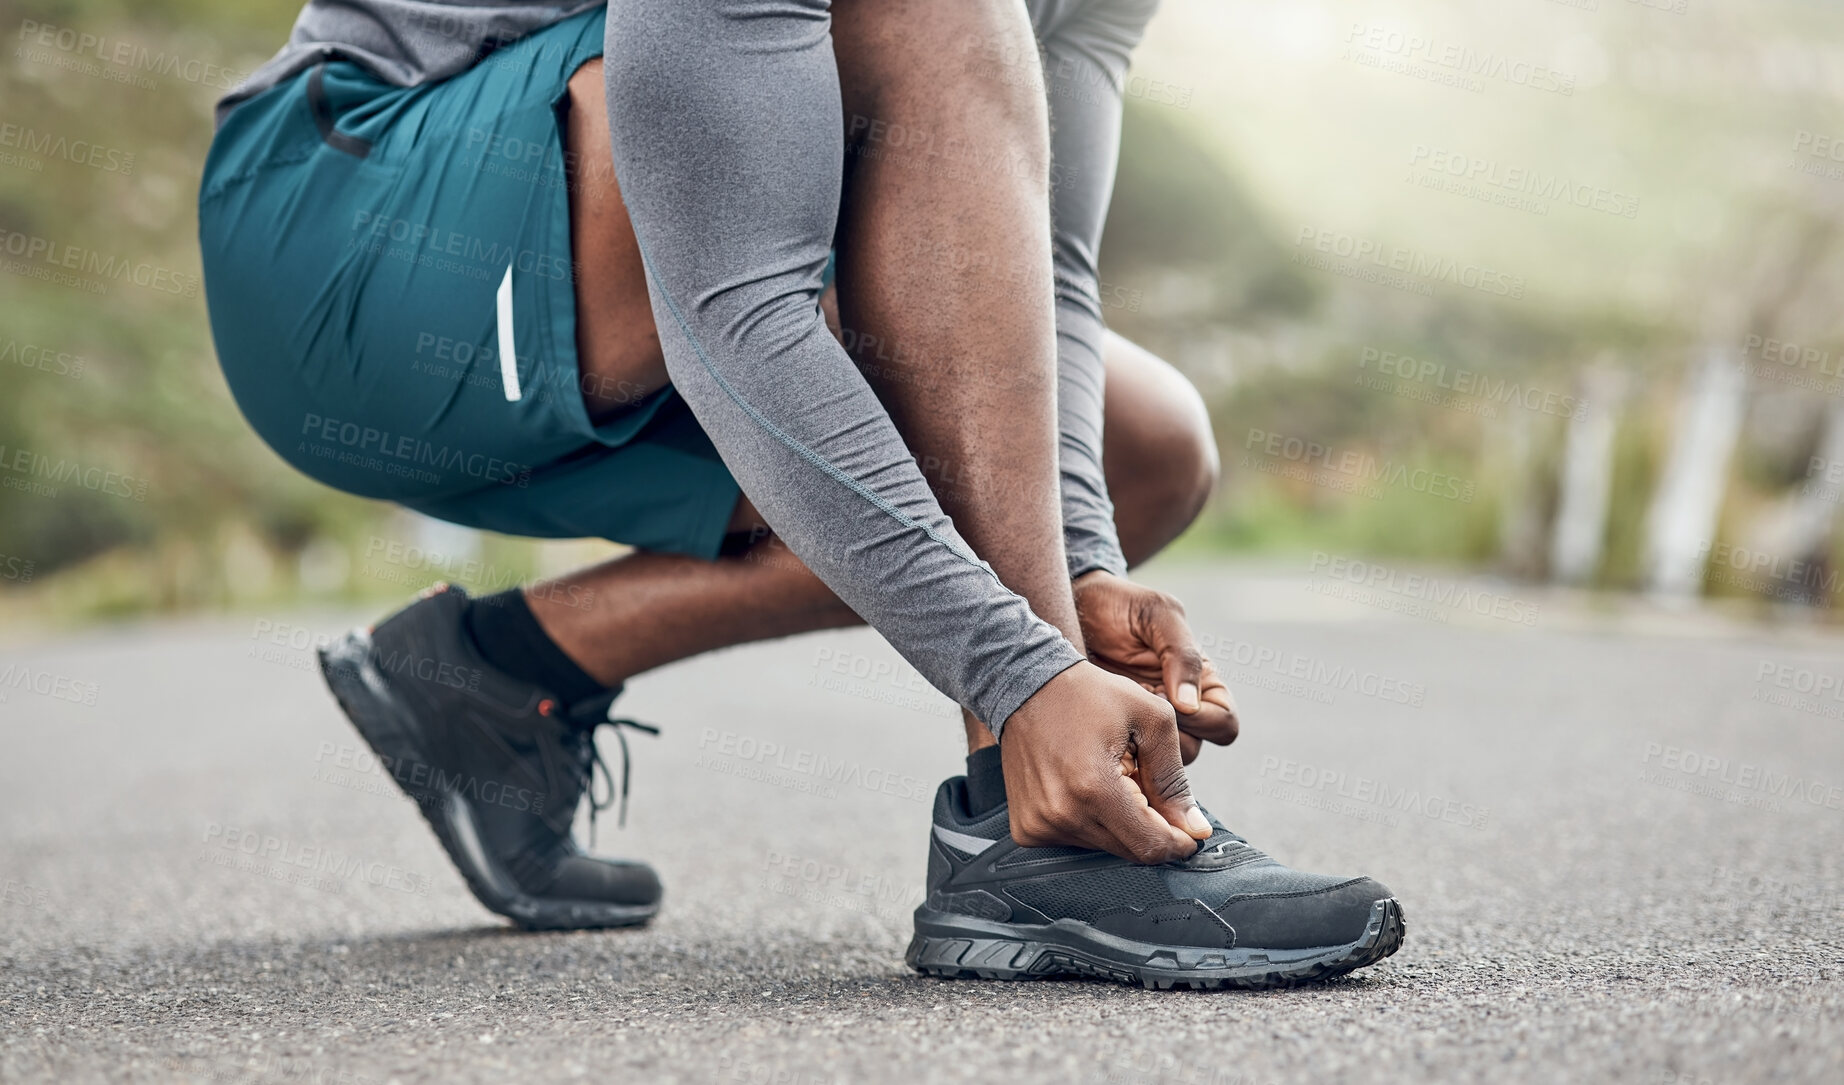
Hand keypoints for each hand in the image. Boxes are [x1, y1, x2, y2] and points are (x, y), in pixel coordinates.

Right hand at [1001, 660, 1211, 863]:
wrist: (1026, 684)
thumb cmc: (1088, 694)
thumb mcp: (1150, 720)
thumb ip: (1174, 779)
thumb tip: (1196, 828)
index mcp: (1094, 788)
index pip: (1150, 845)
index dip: (1179, 843)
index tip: (1190, 831)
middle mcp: (1062, 814)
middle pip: (1130, 852)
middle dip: (1151, 828)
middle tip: (1146, 787)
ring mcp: (1039, 824)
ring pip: (1105, 848)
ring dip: (1120, 823)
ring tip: (1112, 779)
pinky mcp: (1026, 828)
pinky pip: (1076, 841)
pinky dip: (1092, 822)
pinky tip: (1086, 788)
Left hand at [1072, 570, 1238, 763]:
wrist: (1075, 606)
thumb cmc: (1121, 605)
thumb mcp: (1158, 615)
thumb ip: (1183, 654)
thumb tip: (1190, 704)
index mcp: (1202, 683)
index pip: (1225, 725)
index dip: (1203, 722)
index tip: (1167, 700)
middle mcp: (1180, 710)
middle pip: (1191, 752)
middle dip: (1163, 739)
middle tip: (1133, 711)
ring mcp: (1145, 724)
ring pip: (1157, 763)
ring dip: (1137, 747)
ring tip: (1111, 715)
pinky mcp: (1114, 732)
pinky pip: (1125, 759)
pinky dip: (1114, 751)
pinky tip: (1095, 725)